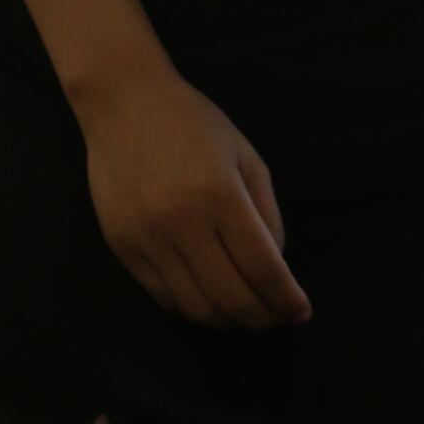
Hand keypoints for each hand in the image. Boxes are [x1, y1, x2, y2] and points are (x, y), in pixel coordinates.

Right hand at [79, 65, 313, 329]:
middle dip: (262, 317)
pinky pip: (163, 297)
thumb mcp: (245, 156)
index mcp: (221, 194)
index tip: (300, 312)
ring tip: (243, 313)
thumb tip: (275, 268)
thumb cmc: (193, 124)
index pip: (263, 268)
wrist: (124, 103)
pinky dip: (192, 307)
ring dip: (227, 320)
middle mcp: (182, 222)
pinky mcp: (122, 247)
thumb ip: (266, 213)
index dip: (286, 299)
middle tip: (275, 316)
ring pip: (196, 307)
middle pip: (231, 298)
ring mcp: (147, 238)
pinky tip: (207, 297)